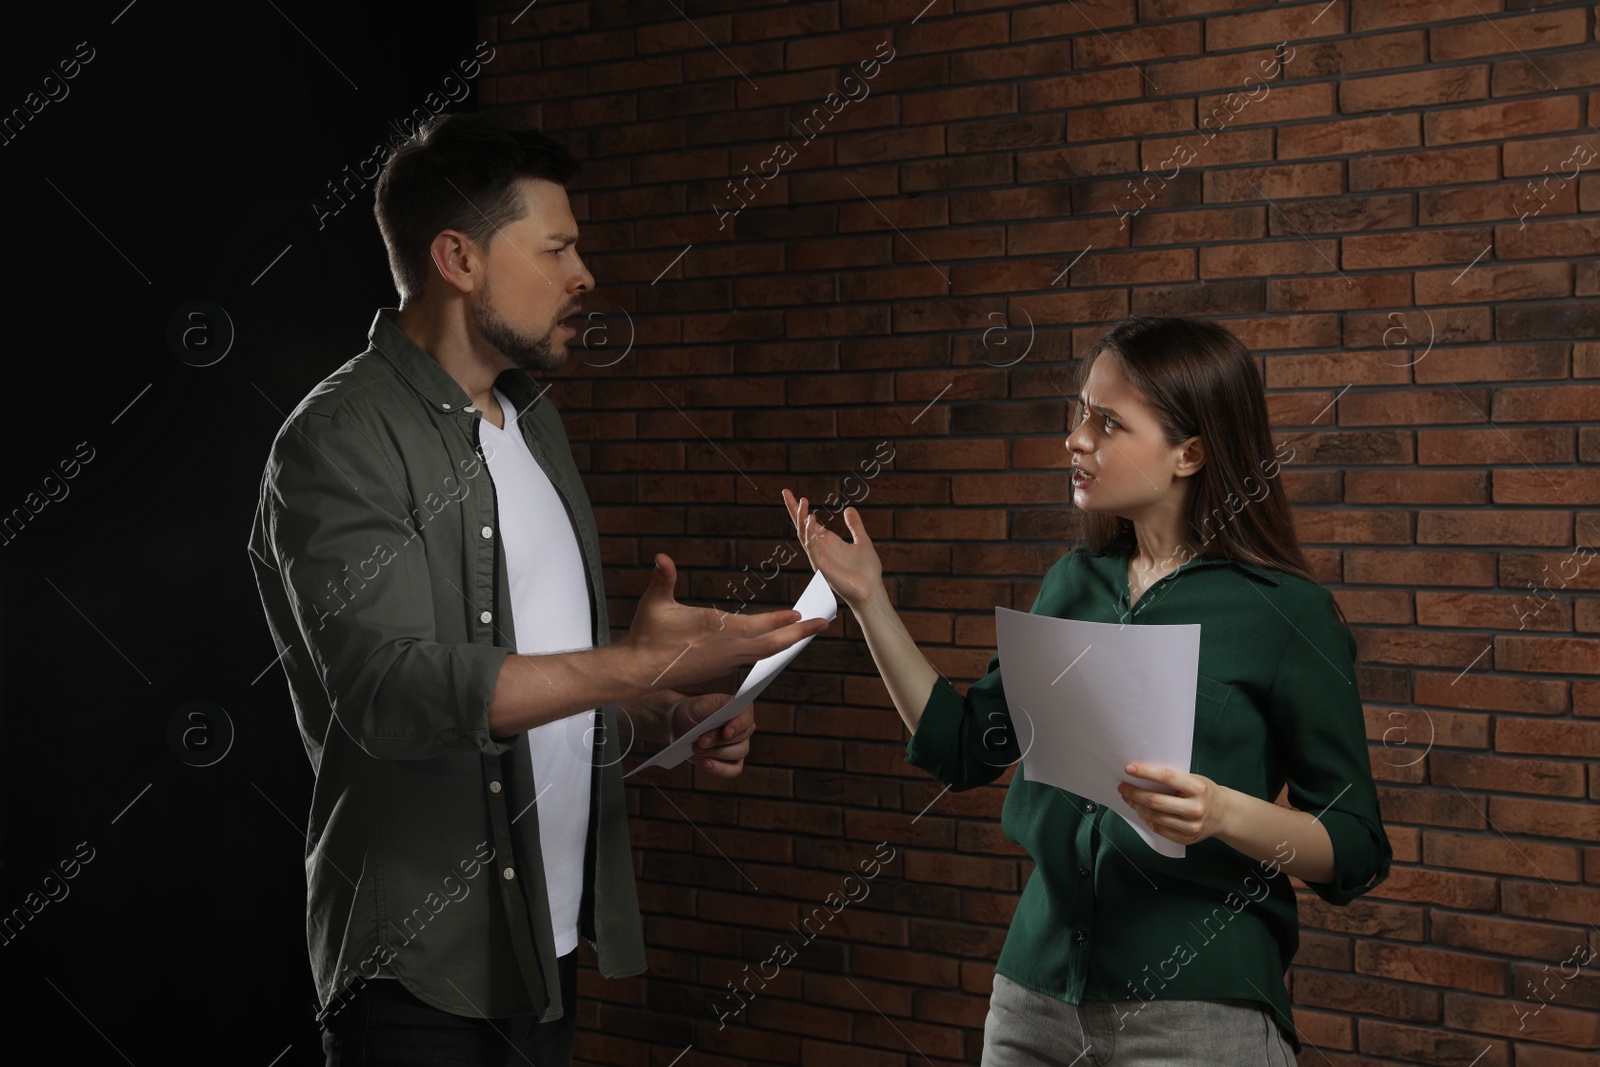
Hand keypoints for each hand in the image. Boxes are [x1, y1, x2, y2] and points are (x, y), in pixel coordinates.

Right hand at [625, 553, 828, 689]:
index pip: (756, 627)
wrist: (638, 672)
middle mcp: (726, 649)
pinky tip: (778, 642)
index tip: (801, 615)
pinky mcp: (721, 667)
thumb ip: (662, 579)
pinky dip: (770, 648)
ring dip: (788, 641)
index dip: (780, 622)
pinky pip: (754, 657)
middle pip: (771, 645)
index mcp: (714, 631)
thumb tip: (661, 558)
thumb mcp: (653, 604)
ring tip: (807, 630)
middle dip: (799, 634)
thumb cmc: (645, 635)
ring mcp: (725, 661)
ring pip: (765, 653)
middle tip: (823, 624)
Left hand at [668, 692, 753, 777]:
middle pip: (741, 738)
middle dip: (718, 741)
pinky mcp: (732, 762)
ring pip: (737, 753)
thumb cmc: (693, 712)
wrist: (680, 726)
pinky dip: (720, 769)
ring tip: (697, 749)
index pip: (747, 716)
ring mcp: (739, 746)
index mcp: (739, 709)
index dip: (739, 725)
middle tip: (700, 741)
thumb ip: (717, 707)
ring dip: (715, 753)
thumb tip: (730, 709)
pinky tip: (706, 764)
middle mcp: (743, 728)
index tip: (726, 732)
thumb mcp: (700, 705)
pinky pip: (734, 770)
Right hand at [780, 488, 883, 610]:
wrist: (871, 590)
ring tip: (802, 502)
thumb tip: (849, 508)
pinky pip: (812, 549)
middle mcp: (820, 549)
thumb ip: (854, 525)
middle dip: (794, 510)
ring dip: (802, 518)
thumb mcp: (863, 541)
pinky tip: (810, 521)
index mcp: (827, 542)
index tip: (793, 494)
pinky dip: (809, 535)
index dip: (800, 509)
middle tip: (786, 492)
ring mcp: (819, 558)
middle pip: (801, 526)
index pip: (809, 522)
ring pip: (804, 535)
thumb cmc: (867, 570)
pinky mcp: (822, 567)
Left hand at [1117, 763, 1235, 846]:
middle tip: (1122, 787)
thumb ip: (1174, 780)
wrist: (1225, 814)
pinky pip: (1159, 829)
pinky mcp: (1186, 839)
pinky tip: (1141, 811)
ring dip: (1137, 806)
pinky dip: (1146, 819)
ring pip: (1154, 817)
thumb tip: (1141, 776)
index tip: (1128, 769)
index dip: (1145, 772)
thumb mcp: (1195, 780)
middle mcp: (1195, 808)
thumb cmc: (1205, 792)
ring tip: (1128, 798)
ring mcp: (1191, 826)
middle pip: (1156, 801)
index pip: (1167, 777)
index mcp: (1198, 789)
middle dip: (1134, 793)